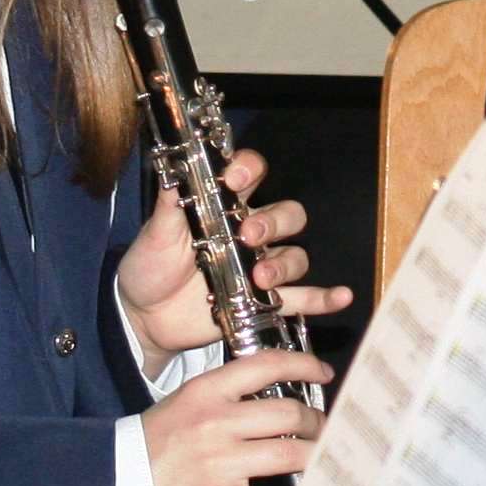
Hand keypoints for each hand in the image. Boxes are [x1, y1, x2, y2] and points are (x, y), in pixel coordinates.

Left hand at [118, 149, 351, 358]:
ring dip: (285, 263)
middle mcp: (249, 232)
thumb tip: (173, 168)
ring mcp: (260, 267)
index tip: (234, 178)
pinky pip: (302, 298)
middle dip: (273, 221)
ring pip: (296, 254)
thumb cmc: (150, 267)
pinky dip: (324, 297)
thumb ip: (169, 205)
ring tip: (260, 278)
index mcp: (224, 206)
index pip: (250, 174)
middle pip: (286, 214)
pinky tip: (341, 297)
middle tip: (248, 236)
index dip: (249, 170)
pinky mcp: (264, 301)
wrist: (144, 317)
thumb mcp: (155, 234)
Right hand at [141, 351, 331, 485]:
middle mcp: (217, 422)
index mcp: (208, 391)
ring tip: (320, 458)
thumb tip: (274, 392)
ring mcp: (220, 462)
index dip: (304, 365)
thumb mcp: (185, 402)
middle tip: (323, 427)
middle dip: (316, 421)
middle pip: (289, 412)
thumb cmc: (153, 443)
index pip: (267, 364)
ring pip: (289, 454)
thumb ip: (226, 395)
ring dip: (315, 456)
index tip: (323, 373)